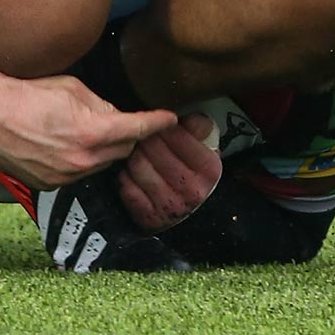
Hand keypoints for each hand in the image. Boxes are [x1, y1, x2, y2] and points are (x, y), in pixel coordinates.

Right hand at [0, 69, 176, 188]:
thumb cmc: (27, 91)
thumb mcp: (72, 87)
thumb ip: (101, 105)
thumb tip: (116, 115)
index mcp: (91, 133)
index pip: (136, 129)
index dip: (157, 122)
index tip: (170, 118)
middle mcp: (83, 161)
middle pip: (122, 149)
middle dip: (127, 134)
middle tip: (121, 118)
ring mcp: (65, 177)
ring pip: (101, 163)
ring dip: (103, 148)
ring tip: (85, 129)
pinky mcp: (50, 185)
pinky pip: (78, 173)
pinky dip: (81, 159)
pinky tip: (65, 143)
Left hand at [117, 114, 222, 231]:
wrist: (195, 214)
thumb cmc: (195, 174)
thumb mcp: (206, 148)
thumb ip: (198, 127)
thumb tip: (184, 116)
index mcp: (208, 169)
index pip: (177, 135)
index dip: (164, 126)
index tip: (160, 125)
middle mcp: (192, 190)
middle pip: (154, 148)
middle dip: (146, 138)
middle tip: (144, 137)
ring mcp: (170, 206)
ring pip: (137, 165)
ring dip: (133, 155)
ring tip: (138, 153)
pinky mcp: (151, 218)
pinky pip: (127, 188)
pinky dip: (126, 177)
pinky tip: (132, 173)